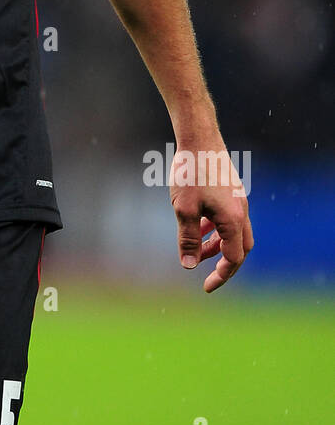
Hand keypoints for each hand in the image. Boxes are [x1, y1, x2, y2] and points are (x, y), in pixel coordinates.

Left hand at [169, 146, 253, 292]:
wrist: (199, 137)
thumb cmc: (190, 172)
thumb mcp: (184, 209)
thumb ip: (188, 238)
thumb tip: (189, 265)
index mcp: (233, 219)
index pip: (233, 258)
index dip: (221, 275)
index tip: (206, 287)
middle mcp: (241, 211)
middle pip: (240, 248)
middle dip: (225, 264)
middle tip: (208, 276)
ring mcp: (238, 199)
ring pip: (234, 232)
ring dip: (218, 246)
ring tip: (197, 252)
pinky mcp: (232, 190)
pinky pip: (229, 218)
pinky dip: (217, 229)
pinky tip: (199, 227)